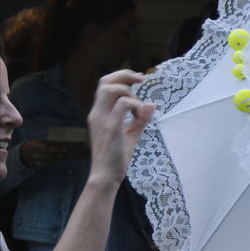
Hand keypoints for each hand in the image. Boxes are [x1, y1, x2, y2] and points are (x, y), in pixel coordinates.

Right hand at [20, 139, 75, 168]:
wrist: (21, 155)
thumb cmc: (33, 146)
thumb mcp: (37, 143)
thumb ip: (46, 144)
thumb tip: (60, 143)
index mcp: (35, 148)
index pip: (48, 149)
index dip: (57, 149)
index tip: (66, 149)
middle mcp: (36, 156)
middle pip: (52, 157)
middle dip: (63, 155)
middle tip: (73, 153)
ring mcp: (37, 163)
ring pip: (52, 161)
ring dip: (61, 158)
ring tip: (70, 156)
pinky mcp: (38, 168)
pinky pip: (49, 164)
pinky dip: (56, 161)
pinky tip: (63, 158)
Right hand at [86, 70, 155, 187]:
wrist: (106, 176)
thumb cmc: (116, 158)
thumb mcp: (131, 135)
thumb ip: (140, 119)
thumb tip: (152, 104)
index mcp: (99, 113)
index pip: (104, 84)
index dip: (121, 76)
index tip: (138, 79)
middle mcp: (97, 113)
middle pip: (104, 81)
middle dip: (125, 75)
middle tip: (142, 79)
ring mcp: (102, 120)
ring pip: (110, 89)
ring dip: (129, 92)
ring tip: (137, 108)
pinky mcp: (111, 128)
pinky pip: (122, 105)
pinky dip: (134, 105)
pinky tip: (139, 117)